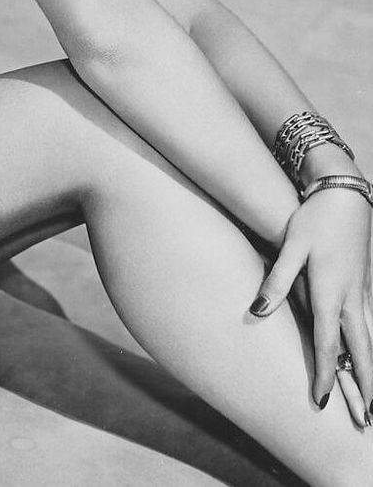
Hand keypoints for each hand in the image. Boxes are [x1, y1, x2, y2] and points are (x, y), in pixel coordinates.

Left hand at [250, 188, 372, 426]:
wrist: (344, 195)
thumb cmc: (313, 219)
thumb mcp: (290, 247)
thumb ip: (275, 282)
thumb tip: (256, 312)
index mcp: (330, 292)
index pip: (329, 344)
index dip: (327, 374)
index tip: (322, 401)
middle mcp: (351, 298)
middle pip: (362, 352)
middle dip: (365, 387)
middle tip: (367, 421)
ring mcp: (363, 292)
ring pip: (371, 341)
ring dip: (372, 372)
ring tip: (372, 401)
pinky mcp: (365, 285)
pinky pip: (370, 326)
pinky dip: (372, 349)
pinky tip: (369, 359)